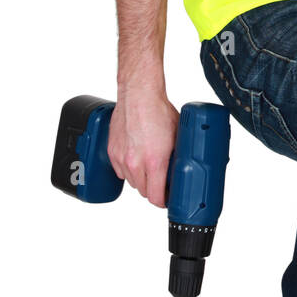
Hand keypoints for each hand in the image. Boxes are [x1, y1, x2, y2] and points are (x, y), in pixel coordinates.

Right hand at [108, 89, 179, 208]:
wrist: (139, 95)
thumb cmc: (158, 111)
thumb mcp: (178, 136)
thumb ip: (178, 157)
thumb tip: (184, 168)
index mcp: (154, 162)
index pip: (155, 197)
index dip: (163, 201)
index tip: (167, 199)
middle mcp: (135, 163)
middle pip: (143, 191)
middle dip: (153, 189)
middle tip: (161, 182)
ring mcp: (122, 158)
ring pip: (131, 182)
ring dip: (140, 179)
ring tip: (149, 167)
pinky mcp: (112, 151)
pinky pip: (120, 171)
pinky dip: (128, 169)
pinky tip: (137, 159)